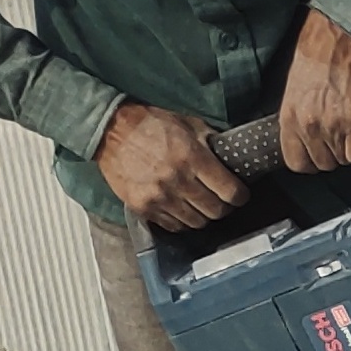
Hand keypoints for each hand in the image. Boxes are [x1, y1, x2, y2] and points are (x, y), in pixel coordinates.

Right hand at [98, 102, 246, 233]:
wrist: (111, 131)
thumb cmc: (152, 124)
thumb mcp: (189, 125)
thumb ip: (211, 143)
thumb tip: (231, 158)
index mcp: (193, 158)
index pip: (230, 192)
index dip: (240, 196)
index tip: (239, 195)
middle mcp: (178, 181)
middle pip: (215, 211)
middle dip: (223, 207)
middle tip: (220, 201)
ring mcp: (159, 197)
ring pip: (196, 222)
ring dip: (202, 215)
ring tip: (199, 205)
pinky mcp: (143, 207)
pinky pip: (172, 226)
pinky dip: (181, 220)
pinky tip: (180, 209)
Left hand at [278, 9, 350, 172]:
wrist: (338, 38)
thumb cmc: (315, 56)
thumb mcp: (295, 91)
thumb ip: (301, 118)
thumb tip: (312, 136)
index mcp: (290, 119)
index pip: (296, 162)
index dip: (310, 161)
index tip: (319, 154)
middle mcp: (309, 128)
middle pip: (323, 164)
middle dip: (334, 155)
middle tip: (341, 138)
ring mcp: (334, 127)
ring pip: (343, 160)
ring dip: (350, 150)